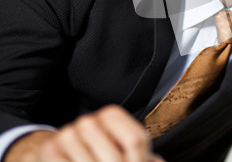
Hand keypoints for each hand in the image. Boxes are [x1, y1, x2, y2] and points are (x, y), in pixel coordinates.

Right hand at [5, 105, 164, 161]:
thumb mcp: (123, 149)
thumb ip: (140, 152)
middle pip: (115, 158)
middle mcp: (89, 121)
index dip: (140, 158)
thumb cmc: (100, 153)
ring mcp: (68, 135)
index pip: (135, 140)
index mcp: (111, 115)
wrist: (61, 153)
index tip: (137, 161)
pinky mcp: (50, 151)